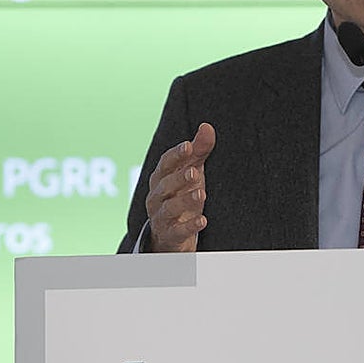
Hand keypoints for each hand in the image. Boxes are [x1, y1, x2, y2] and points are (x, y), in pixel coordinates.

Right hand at [144, 123, 215, 252]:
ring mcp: (161, 217)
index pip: (165, 163)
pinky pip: (176, 231)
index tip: (189, 146)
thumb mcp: (192, 173)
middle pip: (165, 185)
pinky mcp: (169, 236)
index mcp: (161, 178)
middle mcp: (157, 196)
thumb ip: (199, 152)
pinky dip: (189, 226)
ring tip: (201, 194)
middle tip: (195, 172)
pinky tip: (202, 221)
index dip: (176, 155)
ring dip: (184, 200)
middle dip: (179, 177)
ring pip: (168, 208)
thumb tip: (206, 127)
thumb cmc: (182, 196)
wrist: (171, 235)